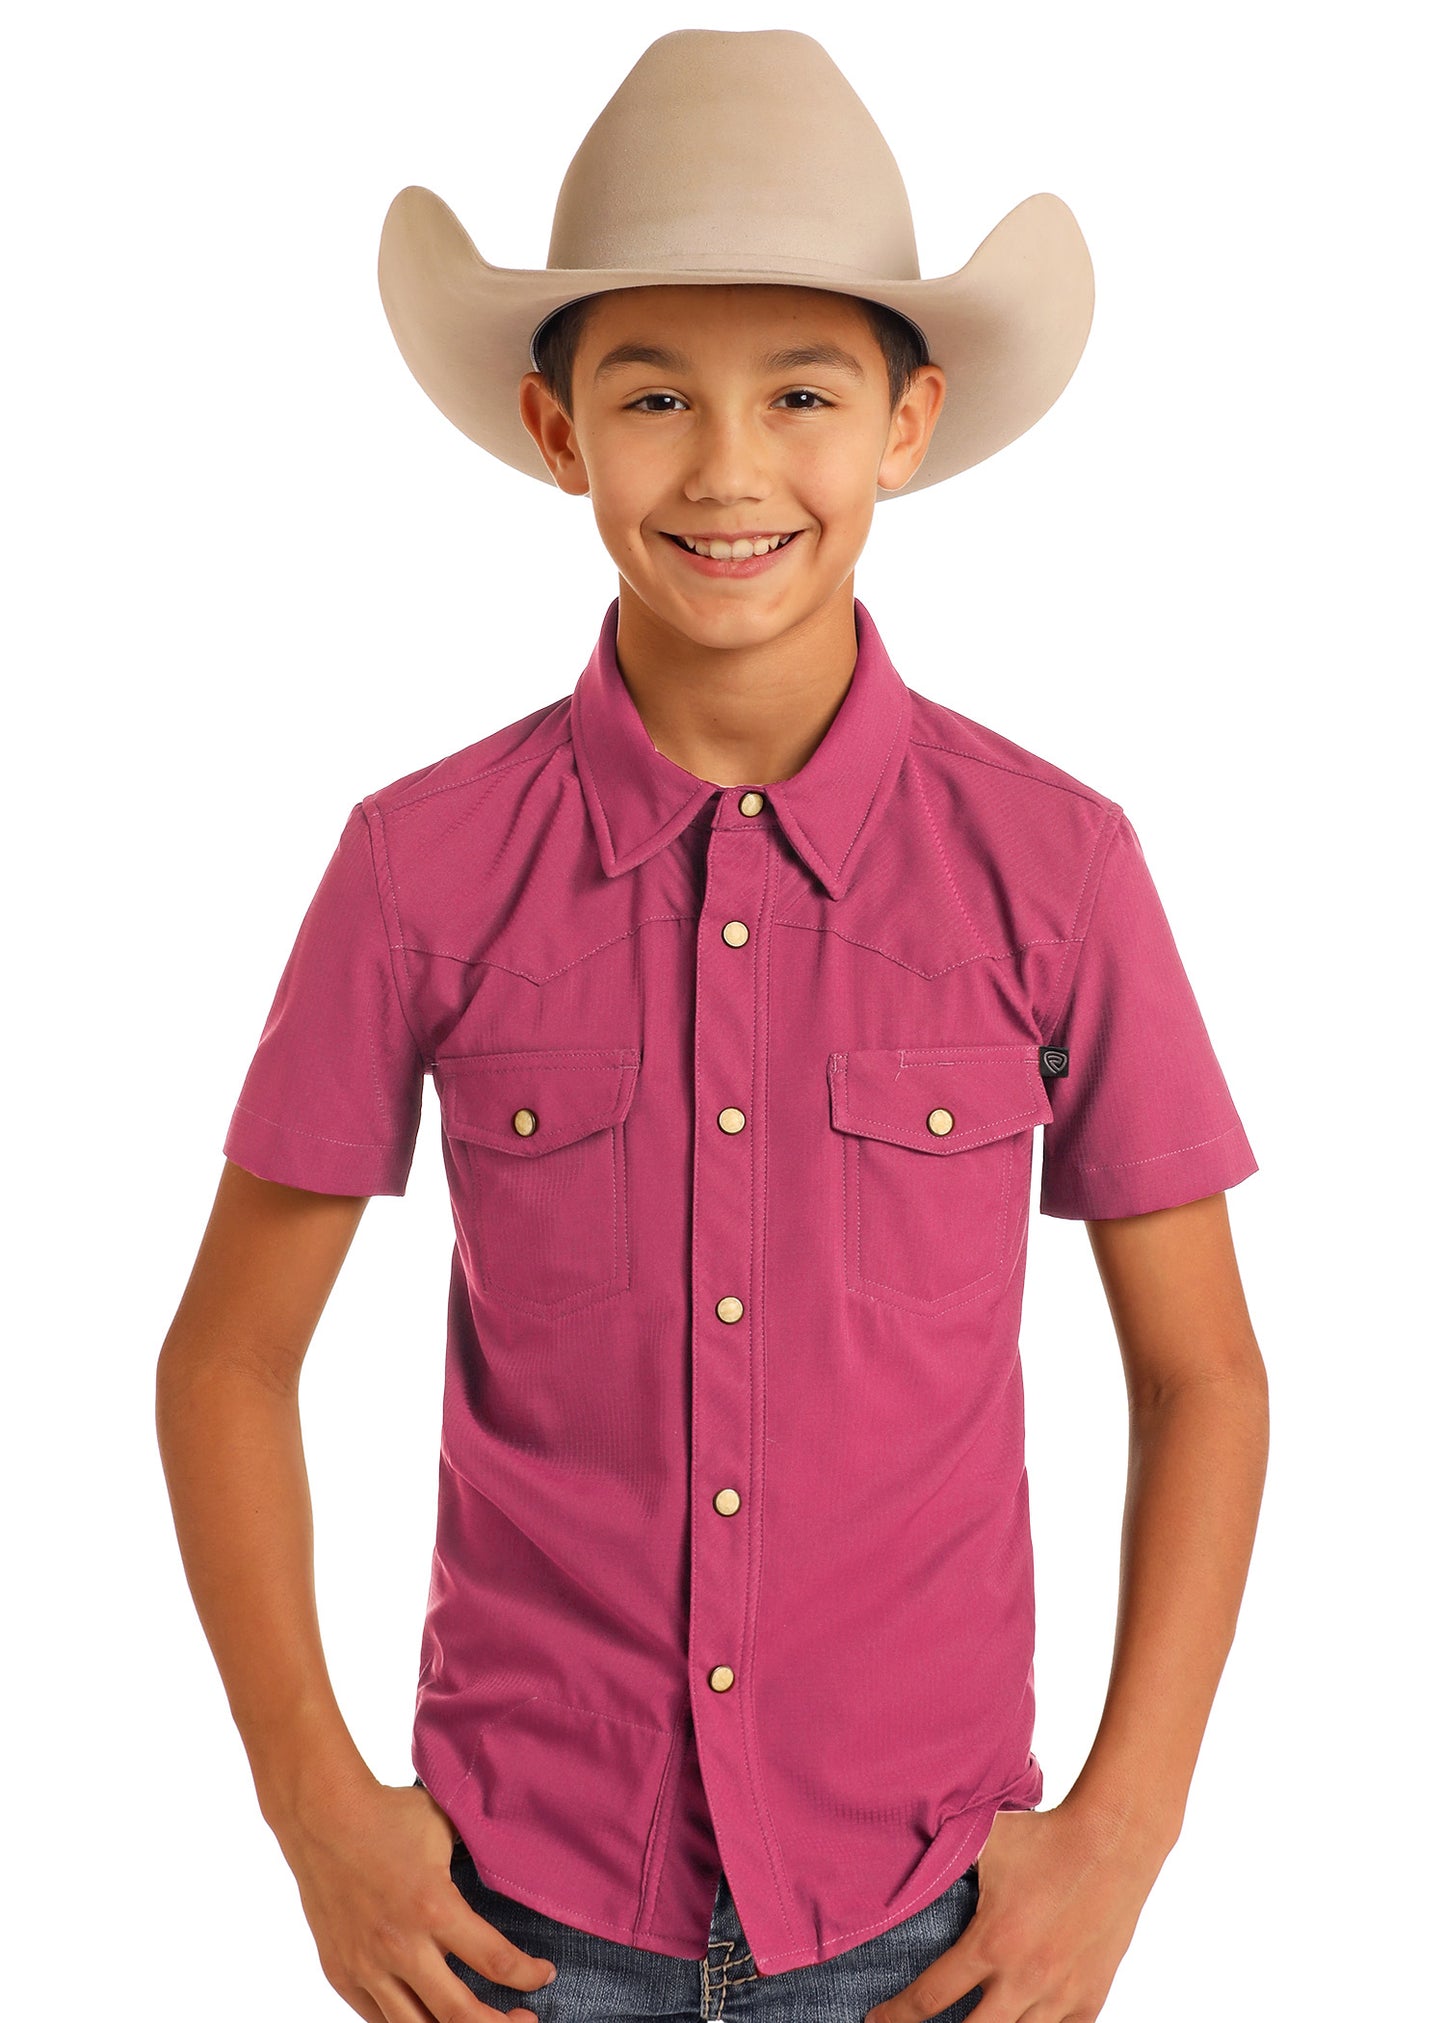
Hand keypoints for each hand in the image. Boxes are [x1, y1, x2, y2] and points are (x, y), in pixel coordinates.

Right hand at [271, 1773, 558, 2021]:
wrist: (321, 1817)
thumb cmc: (387, 1815)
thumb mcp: (444, 1828)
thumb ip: (476, 1856)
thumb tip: (511, 1866)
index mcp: (433, 1907)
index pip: (496, 1962)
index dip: (528, 1975)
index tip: (545, 1975)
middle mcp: (400, 1946)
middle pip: (460, 2015)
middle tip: (525, 2021)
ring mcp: (366, 1967)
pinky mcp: (342, 1975)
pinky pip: (380, 2020)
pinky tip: (432, 2015)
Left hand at [862, 1800, 1162, 2022]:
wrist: (1113, 1842)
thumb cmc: (1045, 1837)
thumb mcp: (985, 1841)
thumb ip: (944, 1856)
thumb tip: (898, 1851)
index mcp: (991, 1943)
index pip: (929, 1998)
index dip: (897, 2015)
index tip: (877, 2021)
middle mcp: (1024, 1980)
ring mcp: (1060, 1996)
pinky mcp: (1090, 1999)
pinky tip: (1020, 2022)